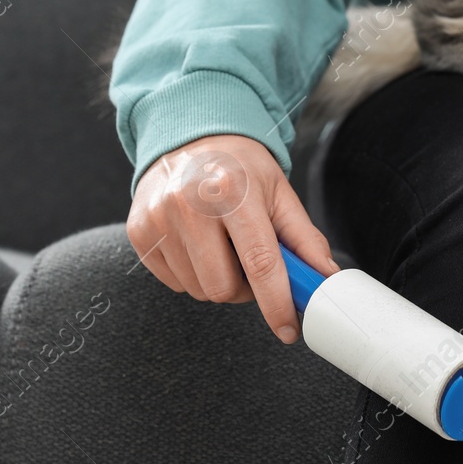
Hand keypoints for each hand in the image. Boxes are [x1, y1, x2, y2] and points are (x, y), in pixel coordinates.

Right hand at [126, 133, 339, 343]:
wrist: (188, 134)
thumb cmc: (239, 166)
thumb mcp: (278, 192)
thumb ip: (303, 238)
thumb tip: (324, 277)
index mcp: (233, 192)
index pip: (259, 263)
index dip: (276, 303)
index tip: (287, 329)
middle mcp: (190, 205)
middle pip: (223, 288)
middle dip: (244, 288)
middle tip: (249, 262)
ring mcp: (158, 219)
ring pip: (198, 289)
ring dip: (217, 279)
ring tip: (221, 245)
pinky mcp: (139, 231)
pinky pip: (174, 282)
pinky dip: (192, 272)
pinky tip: (197, 242)